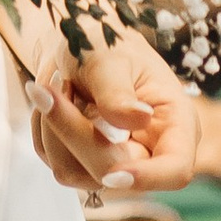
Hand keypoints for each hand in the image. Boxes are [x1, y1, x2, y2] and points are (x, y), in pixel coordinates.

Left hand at [13, 24, 200, 197]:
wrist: (74, 43)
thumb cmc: (104, 43)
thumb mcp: (110, 58)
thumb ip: (118, 92)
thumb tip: (138, 119)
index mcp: (176, 125)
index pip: (175, 170)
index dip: (148, 178)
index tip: (113, 174)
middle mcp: (150, 153)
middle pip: (113, 172)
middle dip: (73, 132)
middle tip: (47, 90)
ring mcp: (116, 164)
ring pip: (75, 172)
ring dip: (53, 128)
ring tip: (60, 86)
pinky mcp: (83, 165)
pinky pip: (54, 161)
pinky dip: (44, 130)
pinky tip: (54, 101)